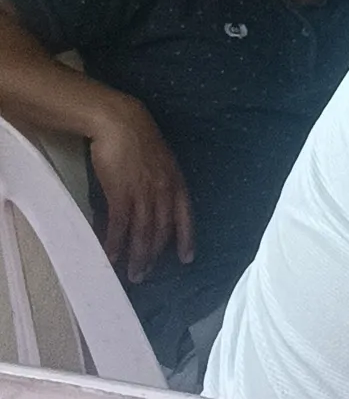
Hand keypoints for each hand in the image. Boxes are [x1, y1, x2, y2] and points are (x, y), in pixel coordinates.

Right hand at [88, 98, 194, 282]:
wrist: (121, 123)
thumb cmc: (139, 140)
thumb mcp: (162, 162)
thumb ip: (162, 183)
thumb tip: (155, 203)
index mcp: (176, 183)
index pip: (185, 217)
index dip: (186, 238)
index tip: (187, 258)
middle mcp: (164, 191)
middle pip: (162, 230)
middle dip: (154, 255)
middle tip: (146, 275)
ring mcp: (143, 193)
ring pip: (143, 232)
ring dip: (137, 256)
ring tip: (132, 274)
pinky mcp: (121, 193)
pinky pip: (120, 225)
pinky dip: (116, 242)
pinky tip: (112, 256)